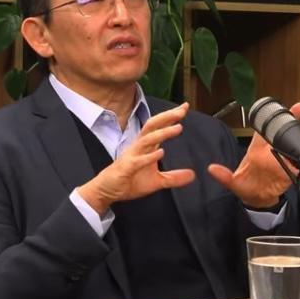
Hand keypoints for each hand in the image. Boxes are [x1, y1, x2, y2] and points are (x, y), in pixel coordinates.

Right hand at [78, 103, 194, 214]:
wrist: (107, 191)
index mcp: (145, 146)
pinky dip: (150, 156)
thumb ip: (174, 177)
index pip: (159, 126)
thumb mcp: (156, 181)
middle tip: (182, 110)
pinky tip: (161, 152)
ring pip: (147, 139)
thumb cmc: (130, 181)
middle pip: (152, 126)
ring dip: (163, 133)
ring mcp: (132, 156)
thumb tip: (192, 175)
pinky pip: (138, 160)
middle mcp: (138, 147)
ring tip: (178, 127)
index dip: (171, 116)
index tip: (184, 107)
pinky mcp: (126, 168)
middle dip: (167, 117)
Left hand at [208, 102, 299, 207]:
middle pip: (281, 131)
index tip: (275, 112)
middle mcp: (271, 152)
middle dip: (290, 119)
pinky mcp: (291, 169)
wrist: (258, 201)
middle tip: (298, 108)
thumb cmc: (245, 188)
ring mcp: (282, 159)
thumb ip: (224, 176)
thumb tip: (212, 169)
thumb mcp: (233, 183)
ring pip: (293, 142)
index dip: (269, 121)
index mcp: (257, 151)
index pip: (263, 131)